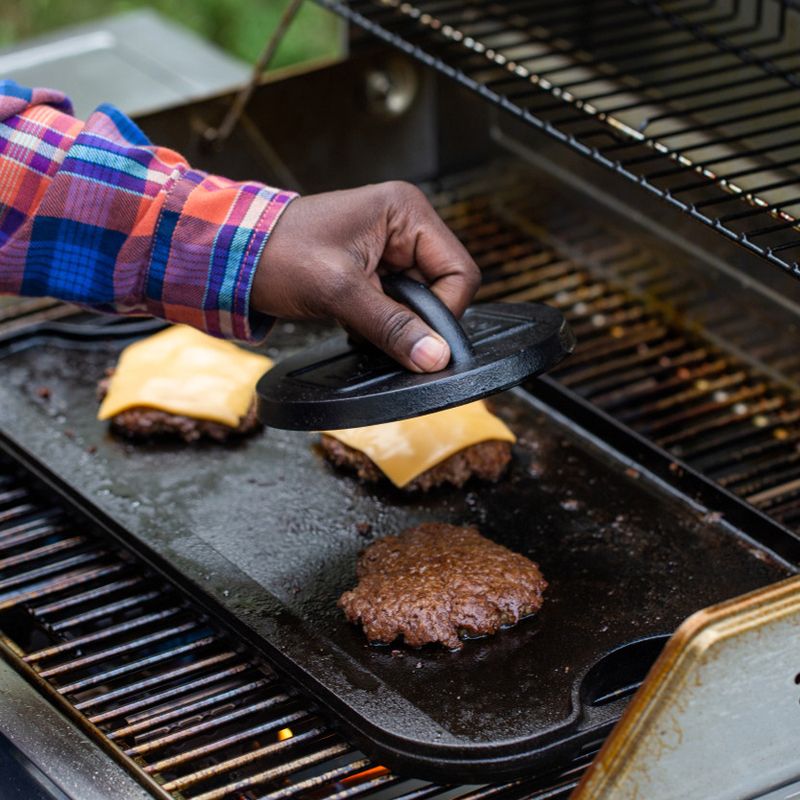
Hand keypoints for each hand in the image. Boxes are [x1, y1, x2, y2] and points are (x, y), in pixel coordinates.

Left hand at [252, 182, 479, 371]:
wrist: (233, 257)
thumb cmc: (276, 253)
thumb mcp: (338, 291)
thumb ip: (391, 325)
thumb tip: (434, 356)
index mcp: (405, 211)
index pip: (459, 271)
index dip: (444, 312)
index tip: (420, 341)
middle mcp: (404, 225)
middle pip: (442, 288)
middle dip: (414, 317)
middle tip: (377, 327)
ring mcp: (389, 248)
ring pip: (419, 301)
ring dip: (394, 321)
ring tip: (357, 318)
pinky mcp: (374, 269)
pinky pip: (397, 305)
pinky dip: (381, 321)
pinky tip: (353, 319)